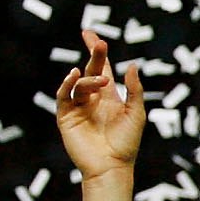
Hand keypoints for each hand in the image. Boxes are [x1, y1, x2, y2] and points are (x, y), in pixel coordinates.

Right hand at [52, 30, 146, 176]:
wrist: (112, 165)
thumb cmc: (126, 142)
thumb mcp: (136, 112)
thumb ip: (134, 89)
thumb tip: (131, 65)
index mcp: (109, 97)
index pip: (101, 69)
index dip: (97, 52)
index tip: (92, 35)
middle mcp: (92, 99)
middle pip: (91, 71)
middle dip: (94, 56)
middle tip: (98, 43)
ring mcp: (78, 107)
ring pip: (79, 84)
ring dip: (89, 79)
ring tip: (102, 81)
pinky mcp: (66, 117)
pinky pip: (64, 96)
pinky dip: (67, 84)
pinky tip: (75, 76)